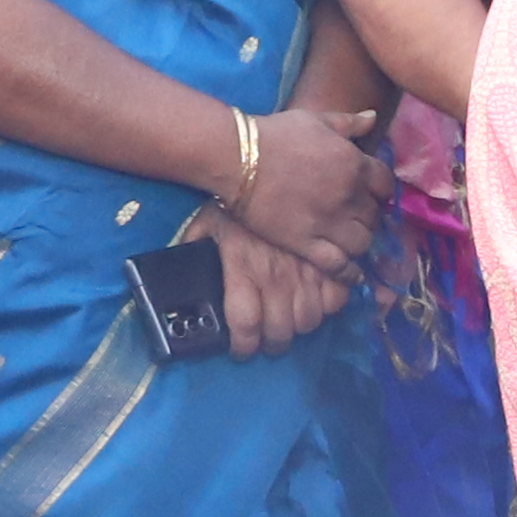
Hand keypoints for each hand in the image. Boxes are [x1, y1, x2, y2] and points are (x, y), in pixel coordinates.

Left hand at [193, 207, 347, 352]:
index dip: (243, 346)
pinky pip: (337, 298)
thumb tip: (179, 277)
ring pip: (310, 320)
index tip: (241, 350)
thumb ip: (194, 253)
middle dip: (273, 344)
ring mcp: (306, 268)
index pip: (246, 325)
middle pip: (281, 331)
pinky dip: (328, 304)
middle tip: (268, 340)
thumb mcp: (205, 224)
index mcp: (243, 270)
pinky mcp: (328, 258)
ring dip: (299, 327)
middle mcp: (275, 276)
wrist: (266, 165)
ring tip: (290, 321)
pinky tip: (316, 300)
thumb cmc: (233, 197)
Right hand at [223, 101, 379, 276]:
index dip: (381, 191)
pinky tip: (351, 273)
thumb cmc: (275, 134)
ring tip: (349, 240)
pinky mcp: (306, 242)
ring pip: (363, 242)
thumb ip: (348, 122)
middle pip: (374, 215)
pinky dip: (349, 271)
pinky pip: (338, 264)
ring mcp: (329, 221)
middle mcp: (348, 195)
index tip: (372, 195)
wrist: (238, 157)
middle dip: (368, 217)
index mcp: (354, 164)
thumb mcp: (316, 120)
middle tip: (356, 218)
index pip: (386, 184)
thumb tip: (373, 117)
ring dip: (360, 241)